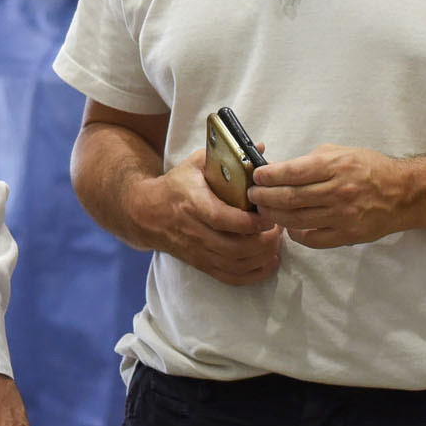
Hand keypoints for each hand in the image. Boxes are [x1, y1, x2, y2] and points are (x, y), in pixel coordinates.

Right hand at [137, 153, 282, 284]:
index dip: (250, 222)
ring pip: (236, 265)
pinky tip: (269, 262)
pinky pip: (231, 278)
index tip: (269, 215)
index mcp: (193, 204)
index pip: (223, 219)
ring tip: (276, 241)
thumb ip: (227, 156)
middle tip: (279, 228)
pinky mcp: (202, 264)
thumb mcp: (196, 164)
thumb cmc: (176, 186)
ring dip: (263, 257)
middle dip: (264, 241)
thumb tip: (260, 148)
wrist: (146, 214)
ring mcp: (199, 252)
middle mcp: (195, 232)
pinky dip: (254, 274)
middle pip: (235, 248)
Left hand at [249, 144, 418, 248]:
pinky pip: (313, 239)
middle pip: (290, 198)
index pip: (292, 172)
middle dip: (265, 197)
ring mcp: (343, 216)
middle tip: (253, 196)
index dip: (269, 176)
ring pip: (297, 219)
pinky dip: (297, 235)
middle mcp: (338, 191)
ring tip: (263, 211)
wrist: (402, 193)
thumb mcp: (341, 152)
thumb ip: (311, 161)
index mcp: (335, 166)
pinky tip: (289, 228)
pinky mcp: (348, 235)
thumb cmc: (369, 169)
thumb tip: (280, 169)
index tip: (256, 176)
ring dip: (275, 216)